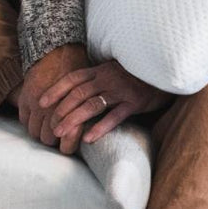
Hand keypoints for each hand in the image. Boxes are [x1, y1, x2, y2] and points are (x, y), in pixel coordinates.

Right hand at [18, 43, 90, 152]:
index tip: (69, 147)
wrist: (60, 51)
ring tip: (48, 132)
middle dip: (54, 141)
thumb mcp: (90, 91)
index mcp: (73, 108)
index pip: (68, 138)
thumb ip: (89, 110)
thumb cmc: (80, 72)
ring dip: (41, 134)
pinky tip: (37, 121)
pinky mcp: (25, 98)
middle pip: (48, 139)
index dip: (69, 146)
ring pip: (34, 132)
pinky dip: (30, 123)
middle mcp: (53, 108)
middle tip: (59, 140)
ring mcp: (37, 104)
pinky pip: (24, 120)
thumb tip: (91, 133)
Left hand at [42, 60, 172, 149]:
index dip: (56, 89)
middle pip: (80, 93)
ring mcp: (122, 90)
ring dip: (75, 118)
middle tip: (50, 125)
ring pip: (93, 104)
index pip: (73, 78)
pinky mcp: (135, 102)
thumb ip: (97, 78)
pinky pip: (115, 116)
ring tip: (62, 133)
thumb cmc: (137, 77)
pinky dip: (101, 127)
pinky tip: (89, 138)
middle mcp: (110, 78)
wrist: (166, 75)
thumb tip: (74, 92)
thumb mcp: (115, 72)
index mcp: (102, 70)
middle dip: (62, 109)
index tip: (41, 102)